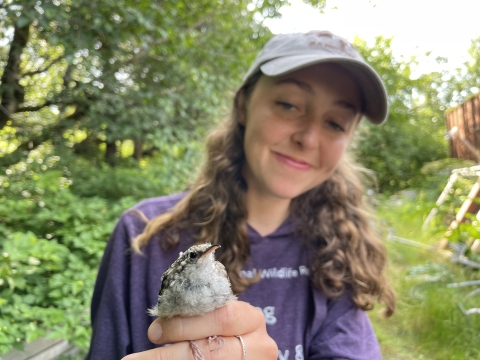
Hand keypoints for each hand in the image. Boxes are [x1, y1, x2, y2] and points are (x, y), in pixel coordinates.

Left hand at [122, 301, 277, 358]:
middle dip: (170, 355)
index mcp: (252, 319)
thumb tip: (158, 323)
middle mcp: (259, 346)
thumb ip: (199, 315)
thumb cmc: (224, 332)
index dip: (185, 325)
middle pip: (212, 352)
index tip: (153, 331)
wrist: (242, 353)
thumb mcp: (219, 318)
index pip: (221, 318)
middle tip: (135, 359)